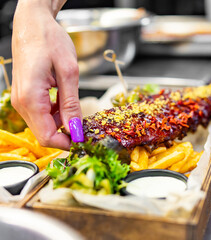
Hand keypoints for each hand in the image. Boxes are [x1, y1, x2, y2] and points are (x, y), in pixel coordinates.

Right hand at [11, 1, 80, 149]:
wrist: (33, 24)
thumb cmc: (49, 41)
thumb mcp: (69, 72)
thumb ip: (71, 103)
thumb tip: (75, 129)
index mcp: (31, 98)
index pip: (47, 136)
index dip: (67, 143)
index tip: (85, 139)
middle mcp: (22, 102)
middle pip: (44, 134)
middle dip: (66, 134)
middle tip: (86, 127)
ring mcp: (21, 99)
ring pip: (43, 125)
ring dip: (62, 124)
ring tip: (78, 111)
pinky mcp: (26, 95)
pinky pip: (41, 114)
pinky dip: (56, 114)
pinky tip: (67, 103)